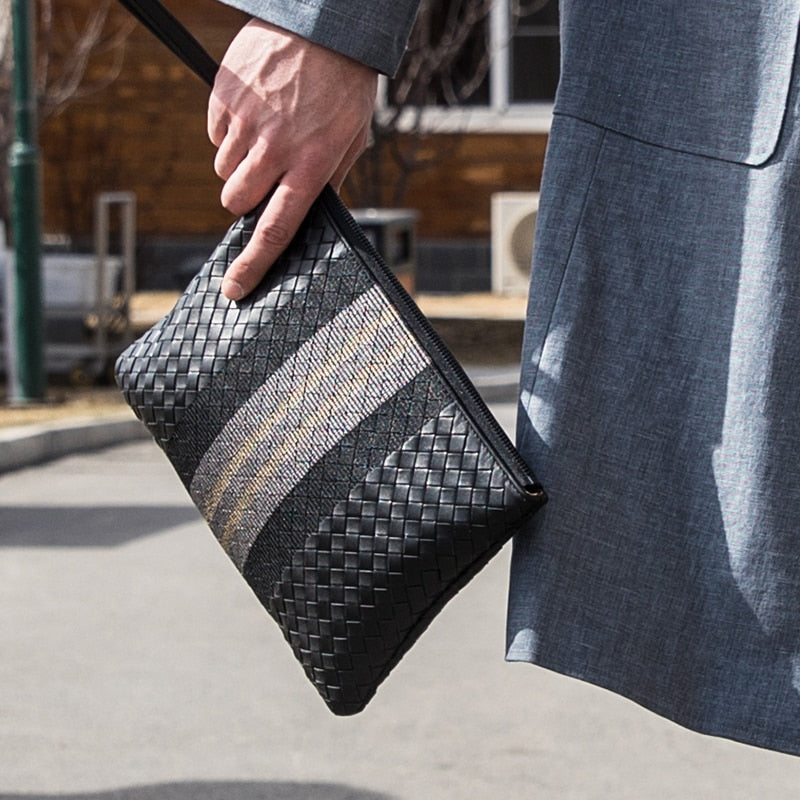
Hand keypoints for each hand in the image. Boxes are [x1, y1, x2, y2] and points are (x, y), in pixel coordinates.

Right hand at [208, 19, 377, 299]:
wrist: (327, 24)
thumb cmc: (345, 85)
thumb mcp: (351, 139)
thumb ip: (328, 179)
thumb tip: (308, 214)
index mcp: (311, 166)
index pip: (276, 229)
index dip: (253, 264)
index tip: (234, 288)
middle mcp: (276, 149)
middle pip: (234, 200)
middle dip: (241, 199)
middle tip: (261, 177)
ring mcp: (247, 121)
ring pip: (223, 168)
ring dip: (238, 161)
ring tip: (267, 129)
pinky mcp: (226, 95)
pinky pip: (215, 132)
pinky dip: (229, 128)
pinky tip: (255, 108)